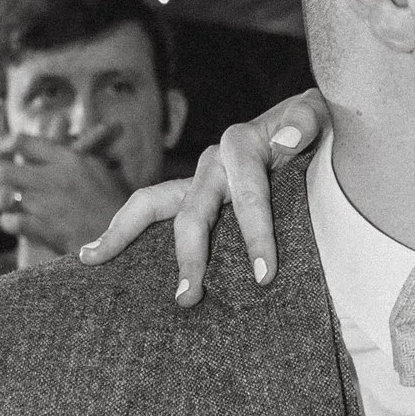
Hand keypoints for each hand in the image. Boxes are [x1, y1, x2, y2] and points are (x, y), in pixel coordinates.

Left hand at [0, 134, 125, 259]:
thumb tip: (62, 139)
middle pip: (4, 169)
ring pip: (3, 197)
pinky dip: (7, 222)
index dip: (4, 144)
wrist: (127, 241)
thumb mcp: (101, 171)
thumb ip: (79, 154)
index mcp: (69, 159)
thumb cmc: (119, 206)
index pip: (24, 142)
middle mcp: (54, 179)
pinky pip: (13, 222)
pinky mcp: (45, 229)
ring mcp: (47, 205)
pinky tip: (8, 223)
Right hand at [79, 91, 326, 304]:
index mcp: (241, 147)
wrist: (305, 126)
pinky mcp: (191, 194)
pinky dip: (123, 230)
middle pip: (190, 211)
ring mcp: (196, 179)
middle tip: (188, 298)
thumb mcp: (321, 117)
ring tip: (93, 259)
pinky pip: (151, 210)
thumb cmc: (316, 129)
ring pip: (150, 203)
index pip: (247, 197)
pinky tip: (98, 253)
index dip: (255, 235)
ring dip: (124, 234)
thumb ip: (306, 122)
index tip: (265, 275)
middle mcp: (211, 162)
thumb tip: (287, 140)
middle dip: (190, 256)